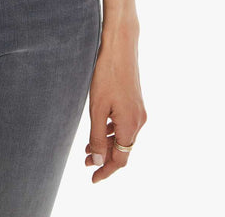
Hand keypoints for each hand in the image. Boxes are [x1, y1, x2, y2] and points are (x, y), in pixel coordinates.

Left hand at [85, 33, 146, 182]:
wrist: (120, 46)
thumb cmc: (106, 74)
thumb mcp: (97, 108)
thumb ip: (97, 136)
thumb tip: (98, 161)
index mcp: (130, 125)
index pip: (120, 159)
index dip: (106, 171)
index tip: (93, 179)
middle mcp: (139, 121)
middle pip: (123, 149)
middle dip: (104, 157)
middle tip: (85, 162)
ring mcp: (139, 110)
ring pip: (123, 136)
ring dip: (107, 144)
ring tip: (88, 147)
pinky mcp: (136, 101)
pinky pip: (125, 124)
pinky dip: (112, 131)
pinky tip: (100, 127)